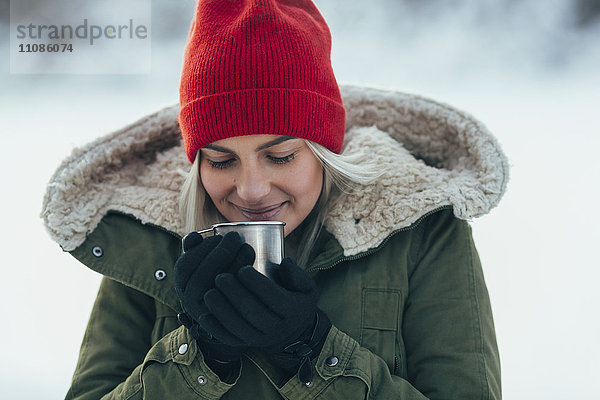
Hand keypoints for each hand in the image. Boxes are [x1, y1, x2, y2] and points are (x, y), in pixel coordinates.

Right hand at [173, 231, 254, 373]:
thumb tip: (193, 237)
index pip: (185, 266)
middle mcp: (188, 300)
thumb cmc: (216, 276)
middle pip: (200, 278)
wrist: (232, 310)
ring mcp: (206, 312)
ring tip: (246, 247)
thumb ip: (195, 248)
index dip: (202, 249)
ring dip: (233, 264)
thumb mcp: (202, 261)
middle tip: (235, 238)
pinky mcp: (224, 320)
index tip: (219, 236)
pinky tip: (250, 267)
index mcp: (181, 283)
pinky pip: (232, 301)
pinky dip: (242, 281)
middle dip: (219, 253)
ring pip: (216, 289)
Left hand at [200, 258, 331, 383]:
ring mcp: (260, 338)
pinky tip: (204, 315)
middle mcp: (277, 327)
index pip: (273, 296)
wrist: (293, 330)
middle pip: (253, 312)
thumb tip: (286, 263)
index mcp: (292, 310)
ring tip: (209, 293)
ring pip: (239, 327)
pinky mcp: (247, 343)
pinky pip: (229, 338)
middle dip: (235, 295)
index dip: (257, 283)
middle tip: (221, 278)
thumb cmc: (295, 300)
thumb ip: (296, 274)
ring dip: (222, 311)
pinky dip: (215, 328)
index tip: (243, 269)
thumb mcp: (305, 287)